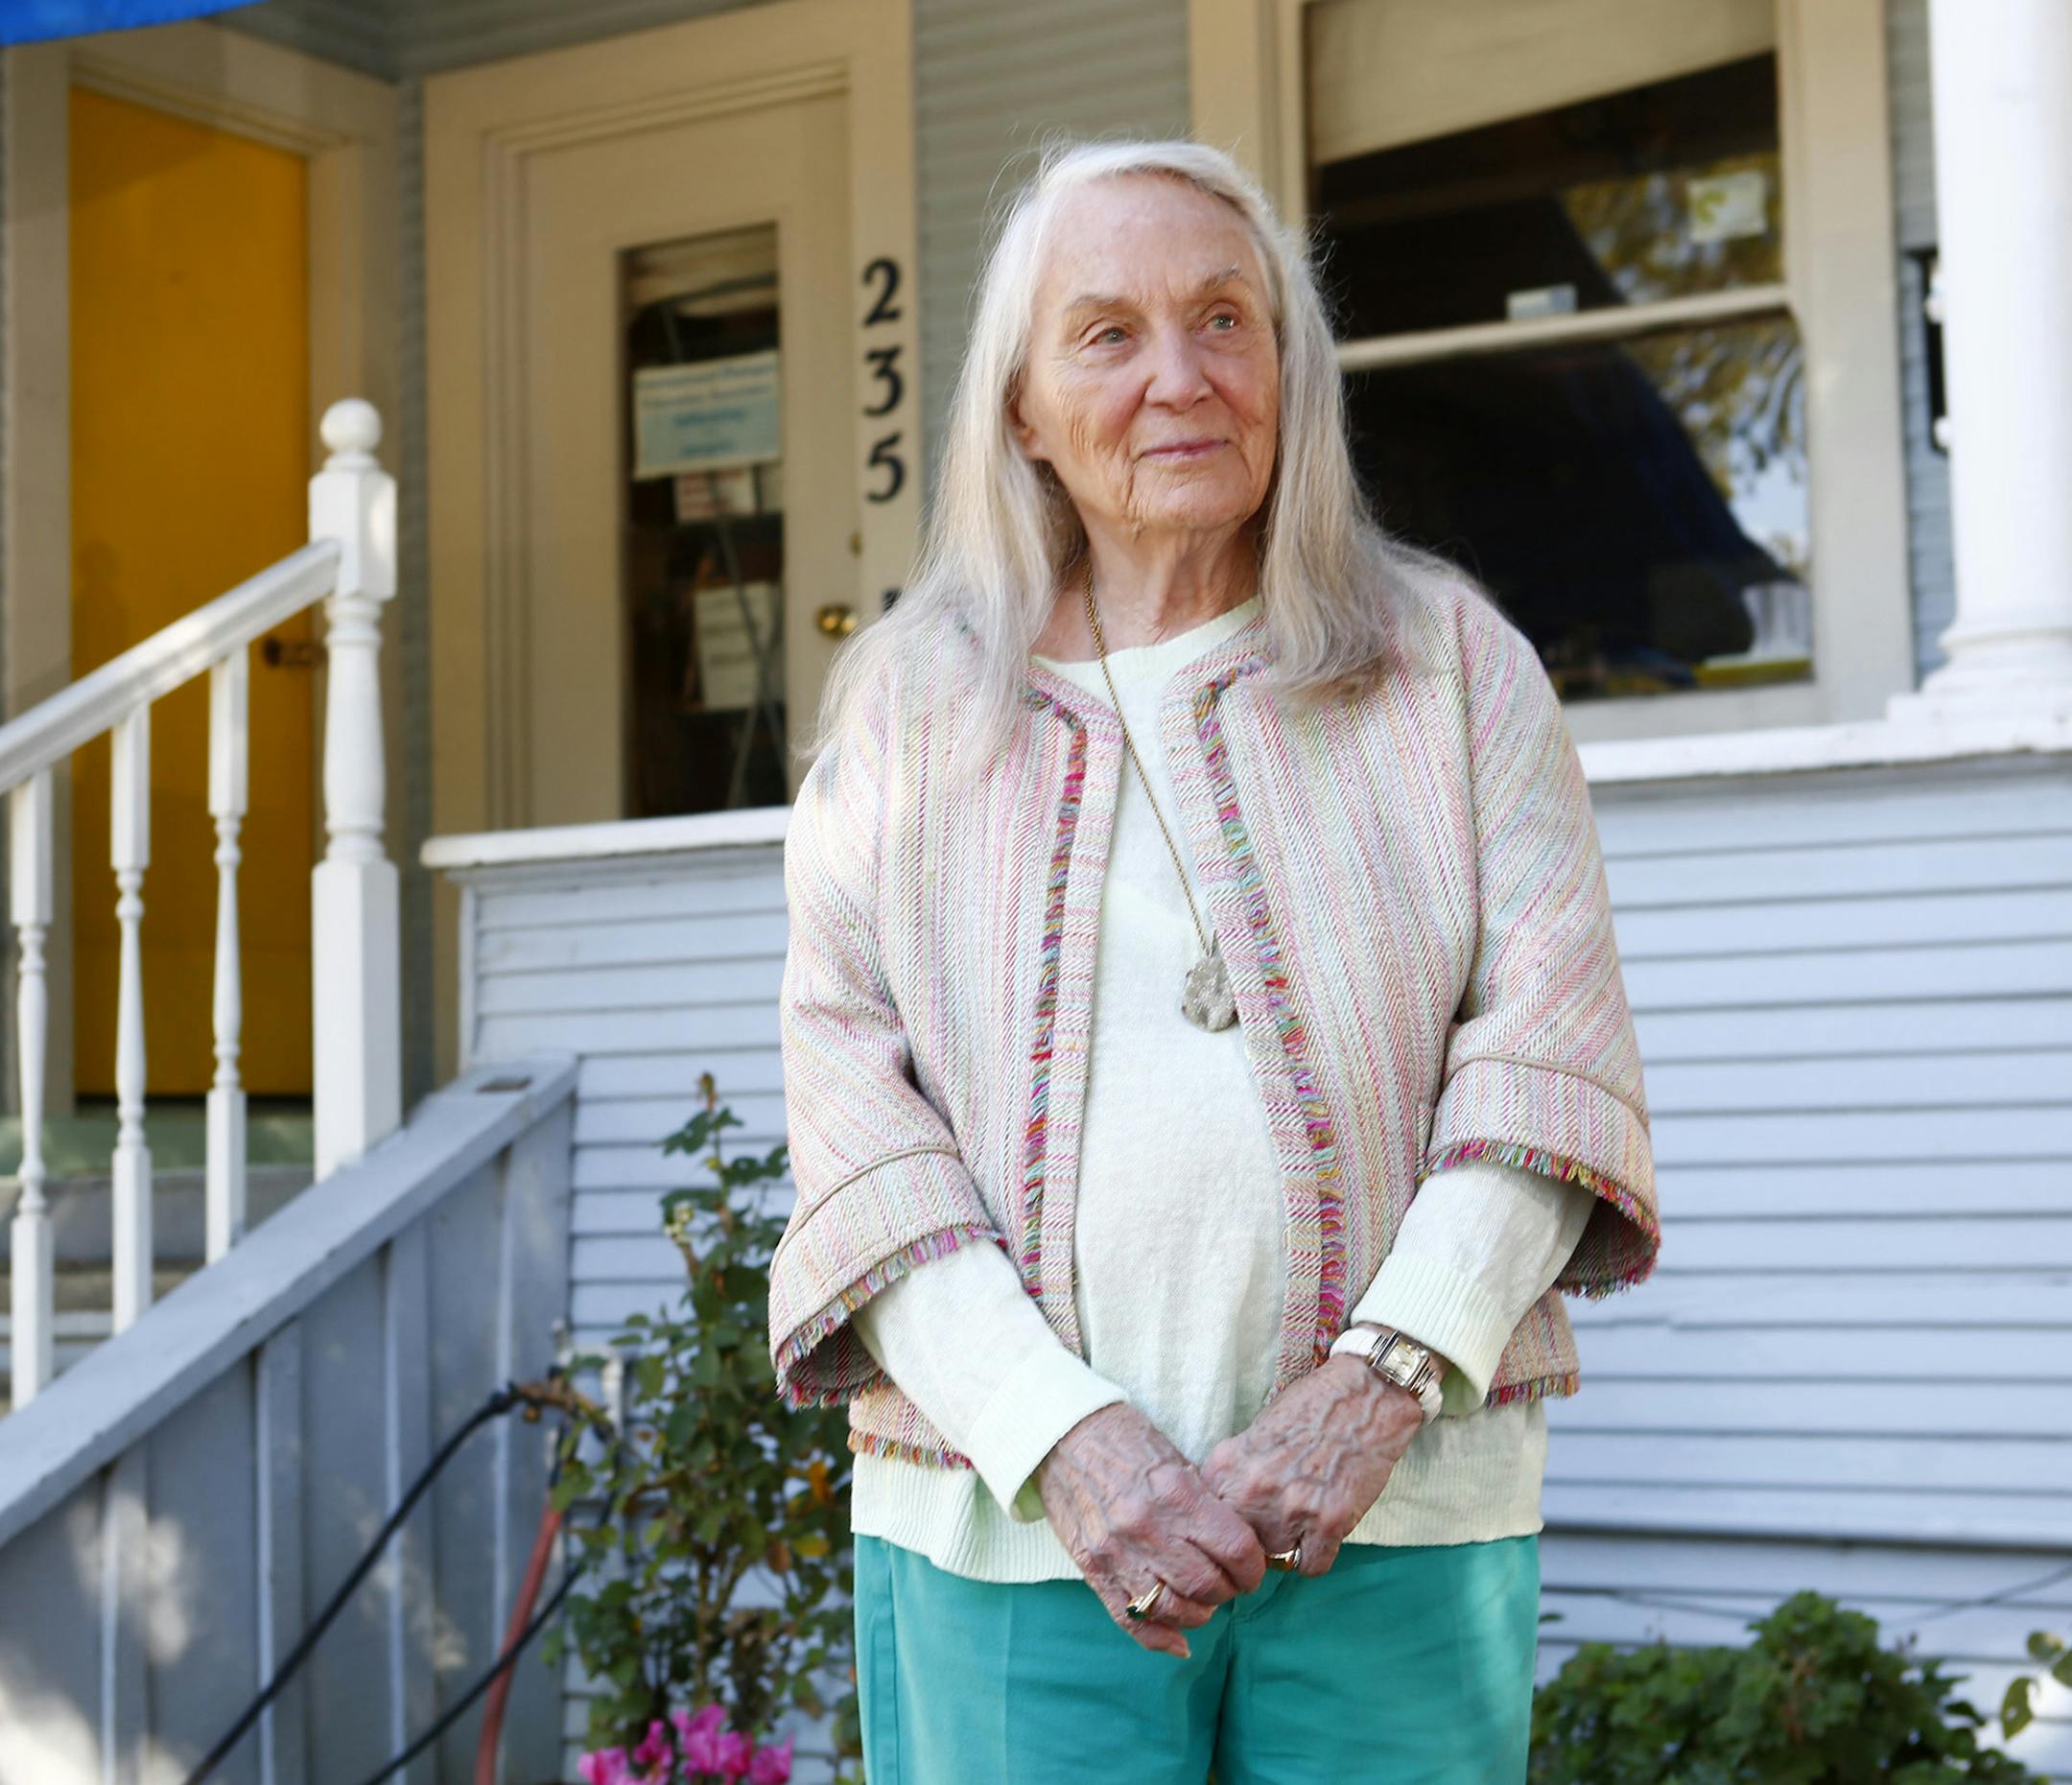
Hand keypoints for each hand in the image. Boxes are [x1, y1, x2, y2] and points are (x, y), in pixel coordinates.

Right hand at [1034, 1401, 1267, 1659]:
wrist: (1063, 1435)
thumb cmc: (1127, 1441)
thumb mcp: (1176, 1461)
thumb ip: (1205, 1505)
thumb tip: (1237, 1547)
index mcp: (1175, 1493)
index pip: (1235, 1549)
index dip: (1253, 1567)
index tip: (1252, 1569)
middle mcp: (1146, 1526)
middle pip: (1207, 1585)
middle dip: (1228, 1591)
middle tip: (1229, 1584)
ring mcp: (1115, 1552)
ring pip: (1172, 1610)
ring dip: (1197, 1614)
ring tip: (1201, 1602)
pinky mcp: (1091, 1569)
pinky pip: (1130, 1619)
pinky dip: (1160, 1638)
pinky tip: (1179, 1641)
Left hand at [1199, 1356, 1424, 1576]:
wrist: (1366, 1395)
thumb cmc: (1311, 1406)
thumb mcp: (1257, 1431)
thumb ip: (1237, 1471)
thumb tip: (1225, 1508)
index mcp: (1228, 1465)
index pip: (1209, 1518)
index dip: (1227, 1521)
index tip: (1241, 1519)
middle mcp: (1254, 1490)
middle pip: (1240, 1542)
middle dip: (1256, 1537)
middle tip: (1275, 1520)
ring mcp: (1291, 1509)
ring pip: (1276, 1557)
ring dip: (1288, 1544)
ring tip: (1304, 1519)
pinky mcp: (1330, 1523)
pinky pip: (1312, 1566)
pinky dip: (1318, 1554)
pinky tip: (1323, 1530)